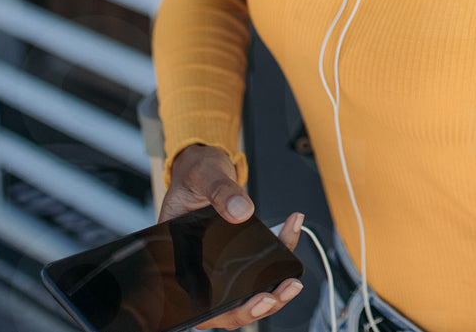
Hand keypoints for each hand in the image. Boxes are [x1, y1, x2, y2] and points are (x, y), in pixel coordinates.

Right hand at [160, 145, 307, 328]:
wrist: (204, 166)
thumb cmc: (194, 176)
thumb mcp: (203, 176)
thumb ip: (219, 192)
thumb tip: (241, 211)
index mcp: (181, 257)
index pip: (201, 300)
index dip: (227, 309)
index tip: (255, 300)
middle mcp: (200, 268)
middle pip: (229, 305)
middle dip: (259, 305)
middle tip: (283, 290)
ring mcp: (221, 264)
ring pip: (247, 294)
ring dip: (273, 292)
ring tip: (293, 280)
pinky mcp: (239, 255)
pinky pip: (261, 264)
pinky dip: (281, 252)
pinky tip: (292, 228)